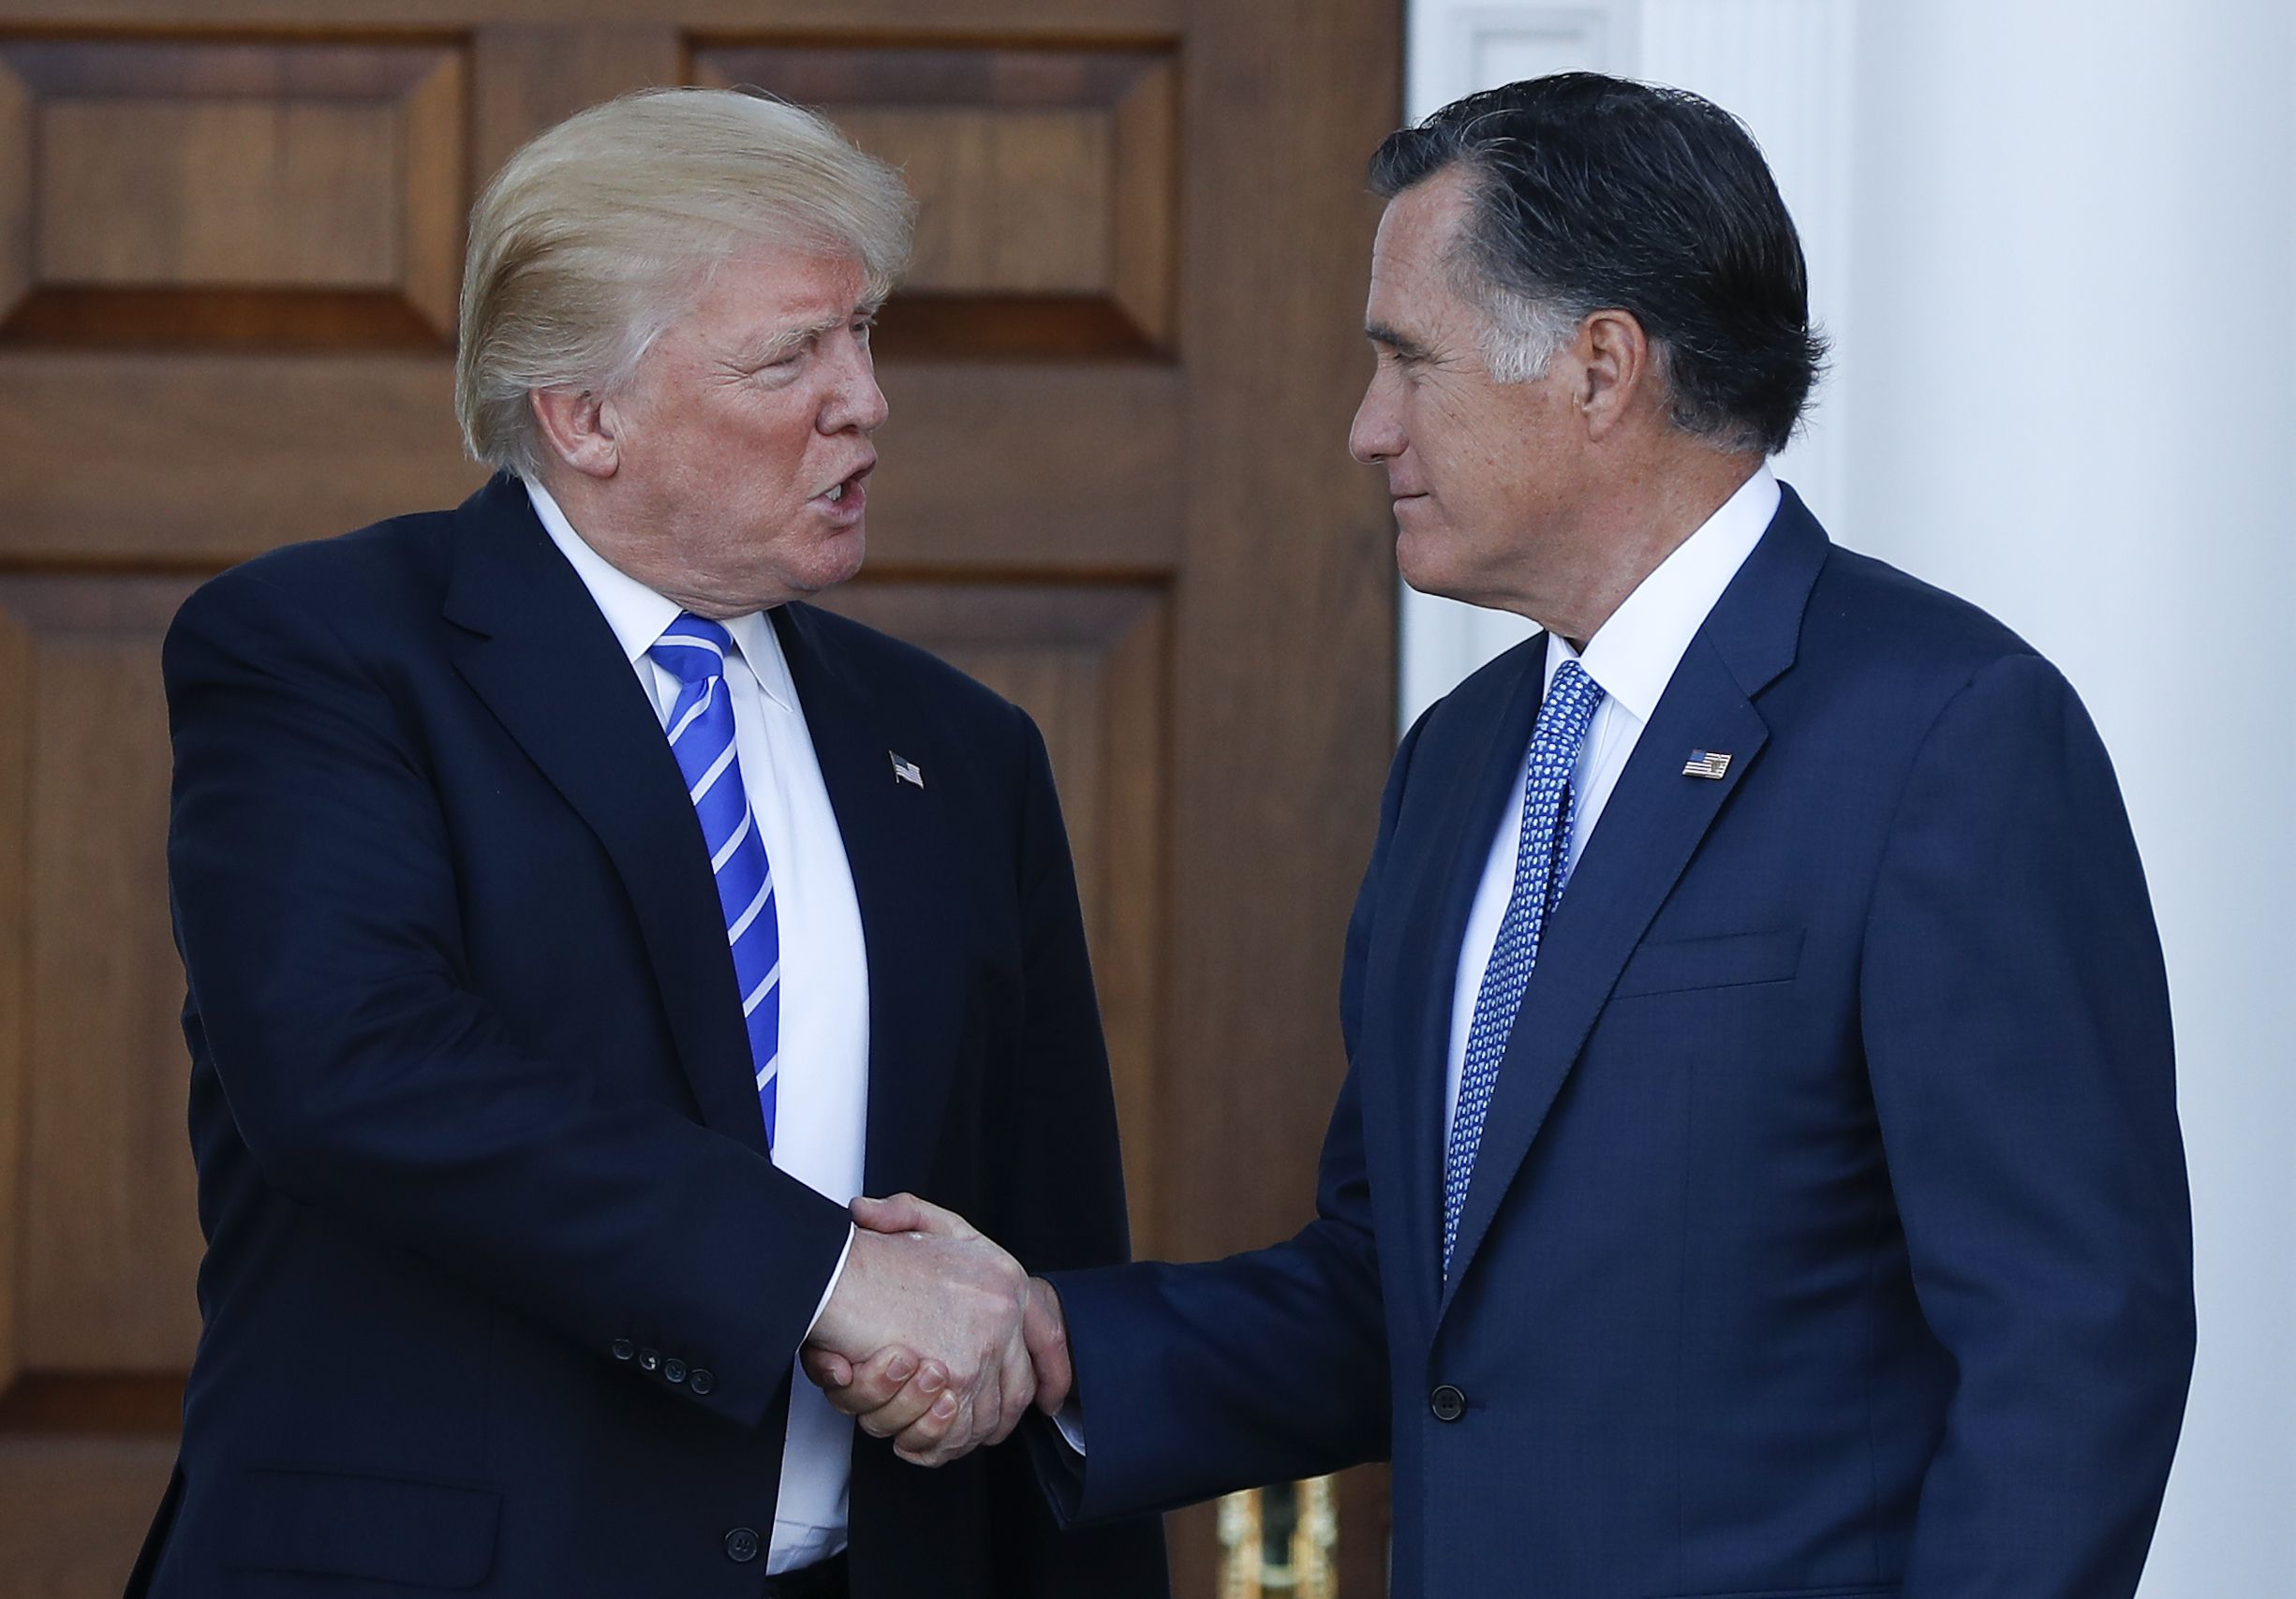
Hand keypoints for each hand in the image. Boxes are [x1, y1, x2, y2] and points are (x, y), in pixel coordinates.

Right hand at [802, 1193, 1033, 1465]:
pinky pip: (959, 1431)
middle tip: (971, 1428)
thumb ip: (920, 1218)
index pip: (1049, 1336)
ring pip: (986, 1417)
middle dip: (997, 1418)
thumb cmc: (869, 1253)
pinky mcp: (956, 1378)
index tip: (1051, 1396)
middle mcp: (1004, 1313)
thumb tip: (919, 1241)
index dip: (1053, 1372)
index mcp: (1004, 1278)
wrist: (838, 1273)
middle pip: (1018, 1389)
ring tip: (923, 1429)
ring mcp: (984, 1348)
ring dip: (955, 1433)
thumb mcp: (913, 1220)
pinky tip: (911, 1433)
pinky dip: (935, 1442)